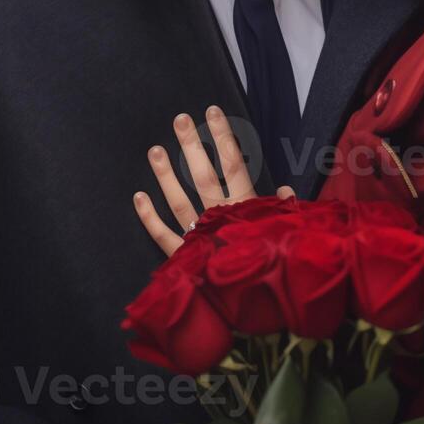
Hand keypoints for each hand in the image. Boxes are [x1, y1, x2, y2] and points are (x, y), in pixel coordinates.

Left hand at [133, 105, 292, 255]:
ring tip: (154, 150)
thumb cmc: (273, 266)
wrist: (255, 313)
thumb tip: (285, 187)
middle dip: (191, 145)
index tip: (212, 111)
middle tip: (179, 119)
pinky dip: (149, 217)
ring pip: (180, 201)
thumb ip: (283, 211)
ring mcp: (199, 238)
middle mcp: (220, 218)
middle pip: (204, 175)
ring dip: (166, 175)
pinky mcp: (183, 259)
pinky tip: (138, 197)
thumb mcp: (286, 234)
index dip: (223, 136)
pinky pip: (163, 236)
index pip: (234, 164)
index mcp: (247, 209)